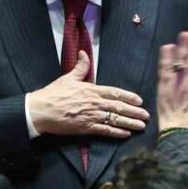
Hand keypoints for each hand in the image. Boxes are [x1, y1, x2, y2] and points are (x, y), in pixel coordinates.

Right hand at [29, 52, 149, 137]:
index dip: (128, 96)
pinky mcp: (85, 128)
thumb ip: (80, 67)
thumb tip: (84, 53)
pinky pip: (105, 131)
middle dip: (134, 112)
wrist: (40, 110)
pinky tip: (126, 135)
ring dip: (129, 123)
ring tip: (141, 126)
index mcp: (91, 89)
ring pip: (115, 120)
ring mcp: (91, 116)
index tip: (139, 100)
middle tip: (146, 116)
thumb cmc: (53, 93)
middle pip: (118, 107)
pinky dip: (116, 133)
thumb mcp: (68, 77)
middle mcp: (94, 103)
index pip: (114, 92)